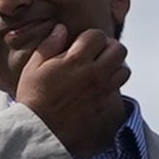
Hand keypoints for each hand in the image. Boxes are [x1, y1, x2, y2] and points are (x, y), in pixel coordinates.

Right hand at [11, 22, 130, 153]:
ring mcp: (101, 90)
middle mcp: (93, 73)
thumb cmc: (33, 98)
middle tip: (96, 53)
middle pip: (118, 49)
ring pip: (124, 69)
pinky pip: (119, 88)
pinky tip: (100, 85)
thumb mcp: (33, 67)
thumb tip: (61, 29)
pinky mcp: (104, 104)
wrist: (40, 130)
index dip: (90, 36)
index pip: (97, 36)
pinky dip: (114, 83)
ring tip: (101, 68)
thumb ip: (49, 45)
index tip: (82, 43)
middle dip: (108, 47)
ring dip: (115, 65)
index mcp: (75, 61)